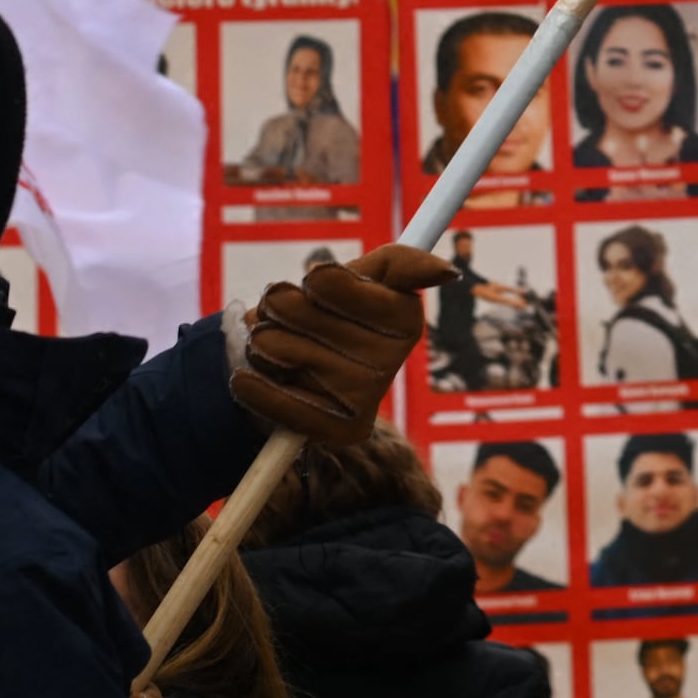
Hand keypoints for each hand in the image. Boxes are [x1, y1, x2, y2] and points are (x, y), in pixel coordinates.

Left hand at [237, 240, 446, 437]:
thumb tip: (448, 272)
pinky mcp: (338, 433)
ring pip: (280, 349)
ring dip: (263, 343)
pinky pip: (280, 402)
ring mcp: (366, 400)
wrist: (295, 376)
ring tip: (275, 350)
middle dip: (280, 308)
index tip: (312, 281)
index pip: (332, 282)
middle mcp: (392, 361)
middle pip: (300, 311)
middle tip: (283, 314)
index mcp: (404, 318)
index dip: (317, 281)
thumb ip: (399, 264)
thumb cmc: (326, 315)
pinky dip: (254, 386)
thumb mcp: (359, 279)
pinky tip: (249, 380)